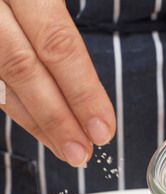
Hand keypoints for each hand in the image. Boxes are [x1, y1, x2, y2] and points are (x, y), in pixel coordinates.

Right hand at [0, 0, 115, 165]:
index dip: (83, 91)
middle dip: (57, 118)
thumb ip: (54, 14)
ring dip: (35, 122)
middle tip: (82, 152)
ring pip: (1, 82)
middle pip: (24, 70)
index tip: (102, 127)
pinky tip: (35, 124)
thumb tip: (81, 71)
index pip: (57, 43)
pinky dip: (14, 106)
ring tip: (64, 148)